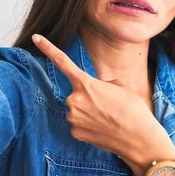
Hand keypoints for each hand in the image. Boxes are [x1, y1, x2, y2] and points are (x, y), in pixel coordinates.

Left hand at [32, 34, 174, 174]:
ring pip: (77, 110)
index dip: (48, 48)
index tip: (35, 37)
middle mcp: (74, 99)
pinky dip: (88, 126)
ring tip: (108, 118)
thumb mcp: (120, 87)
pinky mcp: (75, 133)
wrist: (139, 138)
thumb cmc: (134, 110)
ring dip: (89, 113)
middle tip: (108, 106)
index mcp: (86, 83)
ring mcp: (73, 117)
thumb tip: (96, 90)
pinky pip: (78, 125)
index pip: (62, 62)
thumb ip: (102, 84)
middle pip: (76, 94)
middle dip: (89, 98)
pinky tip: (102, 129)